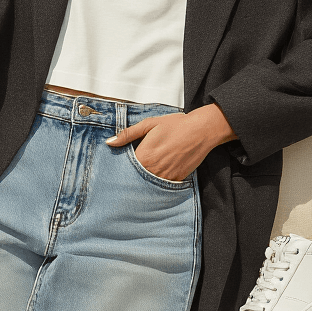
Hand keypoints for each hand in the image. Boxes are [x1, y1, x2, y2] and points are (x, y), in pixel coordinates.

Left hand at [105, 104, 236, 181]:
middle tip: (128, 177)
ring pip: (149, 185)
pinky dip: (158, 184)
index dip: (121, 169)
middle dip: (130, 178)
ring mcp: (166, 176)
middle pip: (136, 179)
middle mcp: (154, 169)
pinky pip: (163, 186)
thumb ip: (127, 134)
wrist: (202, 130)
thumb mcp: (149, 124)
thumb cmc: (176, 125)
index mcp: (144, 156)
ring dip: (144, 182)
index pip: (125, 169)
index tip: (116, 171)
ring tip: (143, 177)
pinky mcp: (177, 179)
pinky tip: (157, 177)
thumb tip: (109, 142)